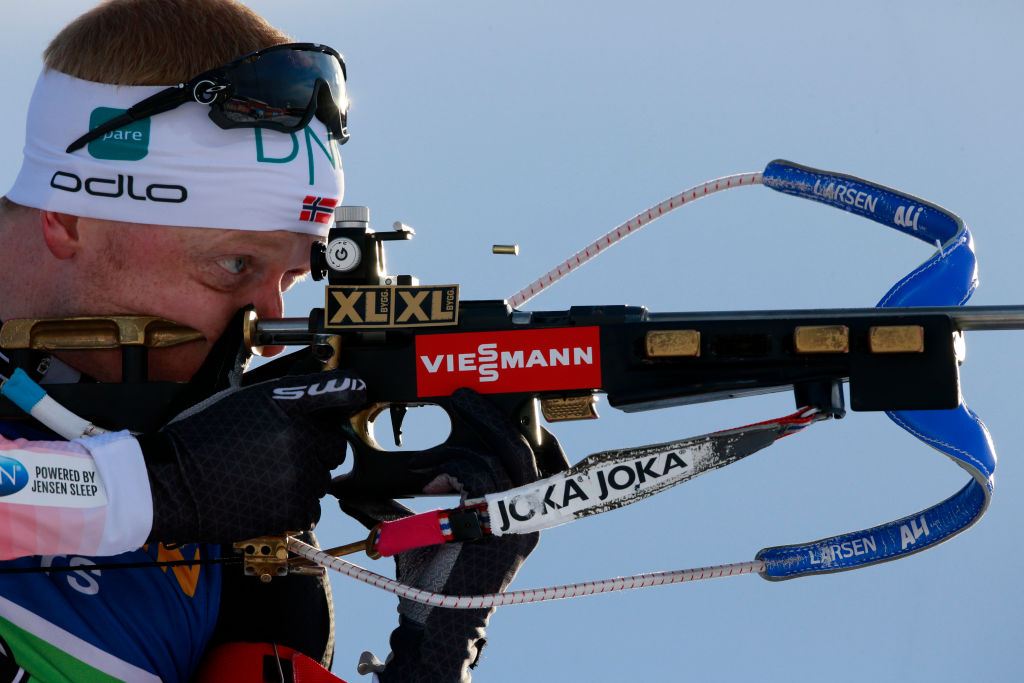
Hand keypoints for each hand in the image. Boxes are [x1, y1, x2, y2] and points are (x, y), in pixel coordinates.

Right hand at [141, 369, 364, 542]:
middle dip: (315, 446)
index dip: (350, 390)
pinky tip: (265, 496)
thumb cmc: (196, 439)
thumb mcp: (237, 399)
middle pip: (334, 441)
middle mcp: (297, 435)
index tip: (357, 391)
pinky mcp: (294, 507)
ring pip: (323, 476)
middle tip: (280, 451)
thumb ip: (281, 395)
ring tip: (264, 476)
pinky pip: (312, 505)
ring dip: (303, 477)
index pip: (337, 391)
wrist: (166, 485)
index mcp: (282, 402)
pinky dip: (295, 504)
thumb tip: (316, 386)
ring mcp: (299, 473)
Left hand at [344, 389, 566, 681]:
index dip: (537, 433)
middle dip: (491, 417)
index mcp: (524, 516)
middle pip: (523, 448)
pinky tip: (426, 479)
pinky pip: (477, 476)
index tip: (517, 410)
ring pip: (500, 457)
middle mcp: (528, 517)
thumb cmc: (436, 581)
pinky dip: (448, 468)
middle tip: (464, 396)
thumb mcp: (446, 529)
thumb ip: (445, 497)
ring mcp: (515, 522)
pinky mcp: (495, 526)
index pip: (547, 463)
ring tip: (427, 451)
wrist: (435, 622)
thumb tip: (419, 466)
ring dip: (458, 443)